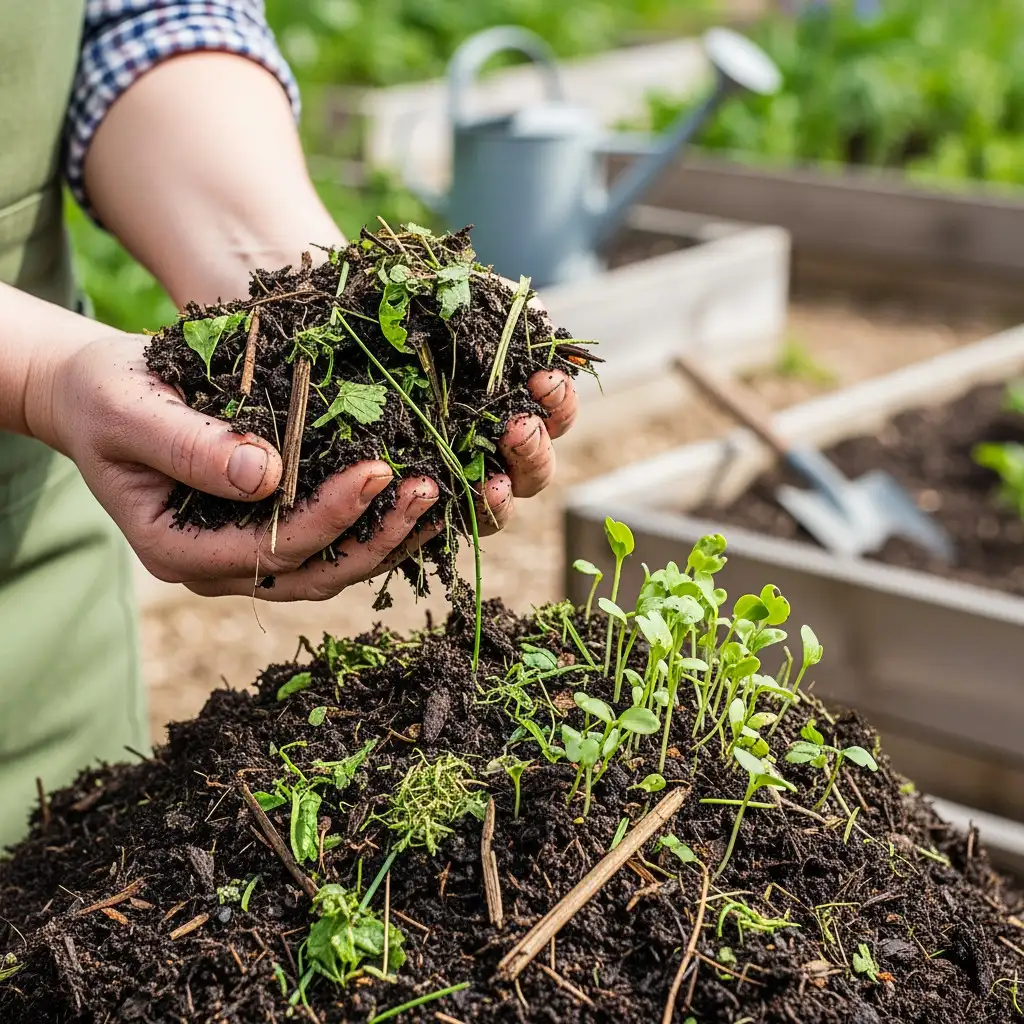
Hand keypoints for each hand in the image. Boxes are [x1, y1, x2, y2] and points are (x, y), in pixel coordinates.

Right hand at [37, 334, 576, 600]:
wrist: (97, 395)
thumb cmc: (104, 396)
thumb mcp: (129, 410)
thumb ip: (188, 445)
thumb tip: (265, 475)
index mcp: (181, 551)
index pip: (273, 550)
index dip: (331, 515)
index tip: (381, 467)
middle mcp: (223, 566)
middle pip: (316, 573)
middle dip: (378, 535)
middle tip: (432, 488)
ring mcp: (250, 553)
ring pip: (333, 566)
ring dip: (390, 536)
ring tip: (443, 493)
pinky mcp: (273, 527)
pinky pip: (334, 539)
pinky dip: (377, 521)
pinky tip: (420, 492)